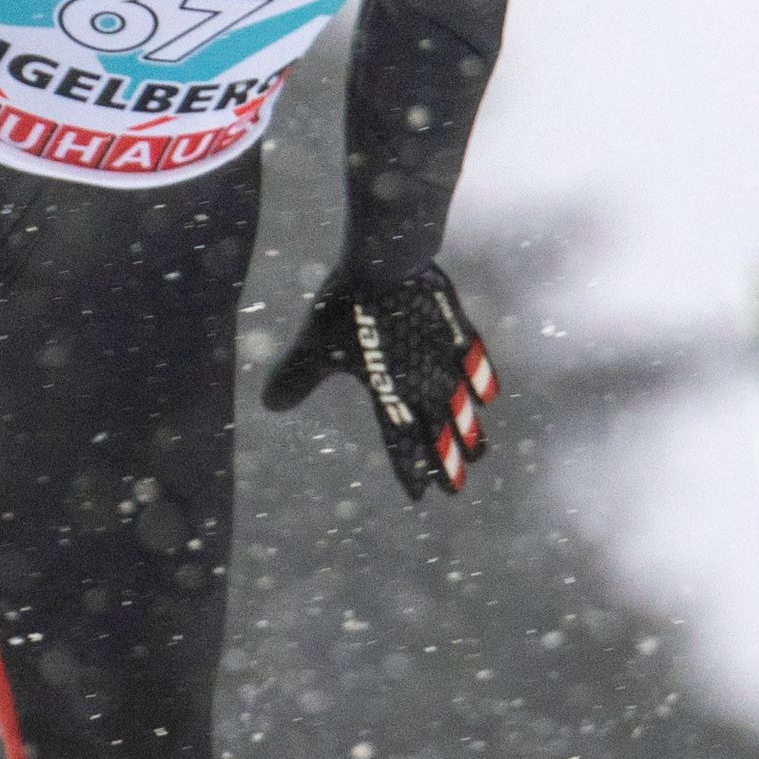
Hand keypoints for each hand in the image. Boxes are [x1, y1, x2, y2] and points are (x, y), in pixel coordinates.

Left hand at [260, 261, 498, 499]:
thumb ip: (297, 377)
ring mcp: (444, 358)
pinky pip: (474, 364)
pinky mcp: (456, 330)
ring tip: (479, 452)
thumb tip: (269, 405)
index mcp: (390, 392)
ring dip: (469, 432)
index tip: (420, 495)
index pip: (402, 442)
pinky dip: (481, 381)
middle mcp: (422, 384)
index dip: (410, 469)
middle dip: (446, 463)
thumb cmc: (347, 306)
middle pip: (438, 433)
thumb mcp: (314, 345)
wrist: (388, 263)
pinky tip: (488, 395)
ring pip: (462, 406)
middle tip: (455, 489)